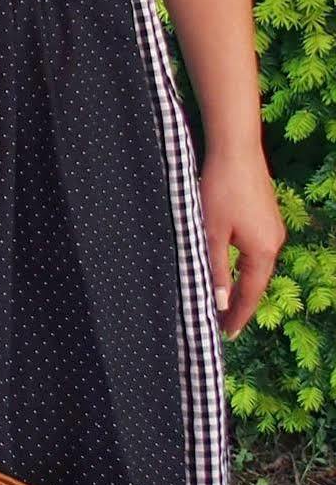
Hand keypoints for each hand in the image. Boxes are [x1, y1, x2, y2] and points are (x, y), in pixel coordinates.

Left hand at [201, 146, 284, 337]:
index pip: (250, 293)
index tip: (227, 335)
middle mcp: (274, 242)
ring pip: (255, 265)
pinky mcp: (265, 216)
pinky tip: (230, 266)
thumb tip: (219, 302)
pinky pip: (255, 250)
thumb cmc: (221, 189)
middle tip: (223, 324)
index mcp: (263, 251)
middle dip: (240, 302)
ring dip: (241, 282)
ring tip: (224, 301)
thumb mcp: (211, 232)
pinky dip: (242, 264)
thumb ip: (215, 268)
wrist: (236, 149)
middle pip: (256, 281)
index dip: (238, 315)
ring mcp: (272, 228)